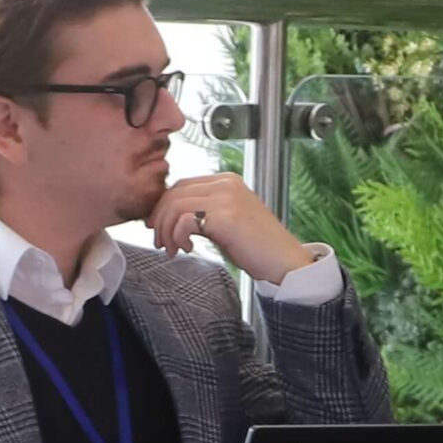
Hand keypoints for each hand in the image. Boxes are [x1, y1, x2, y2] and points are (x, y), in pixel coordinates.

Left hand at [148, 173, 314, 285]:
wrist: (285, 262)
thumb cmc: (257, 247)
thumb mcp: (227, 221)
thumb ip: (204, 211)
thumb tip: (170, 217)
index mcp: (227, 180)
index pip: (181, 184)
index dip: (163, 206)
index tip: (157, 227)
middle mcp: (226, 184)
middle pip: (174, 193)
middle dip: (160, 219)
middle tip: (160, 242)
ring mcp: (226, 198)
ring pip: (175, 206)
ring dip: (167, 231)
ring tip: (172, 249)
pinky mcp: (225, 216)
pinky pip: (185, 221)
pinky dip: (178, 236)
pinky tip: (188, 249)